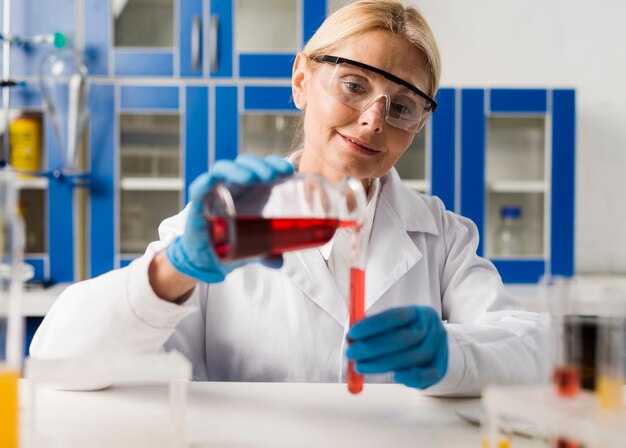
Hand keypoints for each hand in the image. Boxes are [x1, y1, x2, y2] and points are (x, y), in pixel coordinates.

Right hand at [166, 154, 294, 282]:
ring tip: (251, 178)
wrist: (206, 259)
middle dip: (260, 165)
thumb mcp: (256, 249)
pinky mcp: (199, 203)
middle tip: (272, 175)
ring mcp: (215, 191)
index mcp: (252, 191)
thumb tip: (279, 263)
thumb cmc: (234, 244)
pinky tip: (213, 180)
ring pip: (223, 169)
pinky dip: (206, 182)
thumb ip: (269, 253)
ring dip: (237, 169)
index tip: (287, 171)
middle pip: (245, 164)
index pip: (264, 168)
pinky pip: (200, 188)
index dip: (275, 164)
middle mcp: (234, 186)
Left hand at [346, 305, 448, 388]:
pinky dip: (410, 377)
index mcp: (418, 312)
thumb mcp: (391, 325)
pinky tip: (394, 376)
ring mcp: (439, 346)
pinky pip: (428, 375)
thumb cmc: (403, 332)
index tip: (352, 333)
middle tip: (351, 354)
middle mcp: (431, 327)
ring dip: (383, 364)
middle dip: (373, 348)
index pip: (396, 316)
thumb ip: (372, 328)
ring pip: (413, 357)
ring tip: (361, 366)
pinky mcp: (441, 365)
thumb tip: (350, 337)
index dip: (373, 325)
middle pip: (404, 338)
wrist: (432, 343)